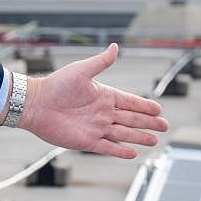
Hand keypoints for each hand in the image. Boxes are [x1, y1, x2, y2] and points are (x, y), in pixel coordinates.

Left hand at [17, 44, 168, 158]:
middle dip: (148, 123)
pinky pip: (107, 147)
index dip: (144, 106)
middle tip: (165, 126)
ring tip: (154, 141)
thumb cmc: (56, 85)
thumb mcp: (81, 70)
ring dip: (139, 137)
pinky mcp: (86, 141)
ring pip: (123, 134)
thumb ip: (101, 62)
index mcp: (103, 95)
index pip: (130, 102)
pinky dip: (120, 151)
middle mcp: (102, 113)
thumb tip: (115, 47)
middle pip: (131, 119)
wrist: (35, 104)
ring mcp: (95, 128)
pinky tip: (133, 153)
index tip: (159, 109)